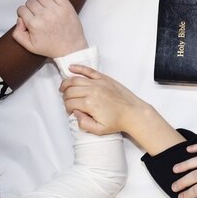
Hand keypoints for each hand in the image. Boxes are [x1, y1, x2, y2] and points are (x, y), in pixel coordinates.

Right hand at [12, 0, 86, 57]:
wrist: (71, 48)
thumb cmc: (51, 47)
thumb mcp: (30, 46)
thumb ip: (17, 33)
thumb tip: (20, 19)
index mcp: (34, 24)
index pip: (22, 9)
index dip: (24, 13)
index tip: (29, 16)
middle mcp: (44, 15)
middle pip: (30, 1)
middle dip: (32, 7)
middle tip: (38, 13)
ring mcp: (56, 10)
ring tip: (44, 7)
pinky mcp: (66, 6)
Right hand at [61, 65, 184, 152]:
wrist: (133, 113)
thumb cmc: (118, 121)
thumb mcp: (98, 129)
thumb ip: (83, 123)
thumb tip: (75, 113)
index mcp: (90, 104)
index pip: (70, 103)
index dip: (67, 108)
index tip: (71, 111)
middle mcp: (93, 91)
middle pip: (70, 90)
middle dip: (65, 96)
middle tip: (68, 101)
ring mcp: (99, 83)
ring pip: (76, 79)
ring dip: (66, 83)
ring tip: (63, 88)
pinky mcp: (104, 78)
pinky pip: (88, 70)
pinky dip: (78, 68)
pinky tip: (71, 68)